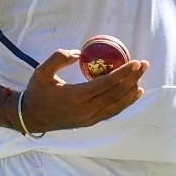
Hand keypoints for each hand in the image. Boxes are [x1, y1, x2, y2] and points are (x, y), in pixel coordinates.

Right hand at [20, 49, 147, 132]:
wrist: (30, 118)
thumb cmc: (37, 92)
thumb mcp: (42, 71)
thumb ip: (59, 58)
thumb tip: (79, 53)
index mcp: (75, 96)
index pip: (106, 84)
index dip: (123, 73)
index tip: (135, 62)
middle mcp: (86, 109)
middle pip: (116, 94)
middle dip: (133, 79)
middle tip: (144, 65)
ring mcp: (89, 118)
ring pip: (117, 105)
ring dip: (131, 91)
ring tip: (141, 77)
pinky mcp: (90, 122)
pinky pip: (111, 112)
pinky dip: (125, 103)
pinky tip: (134, 94)